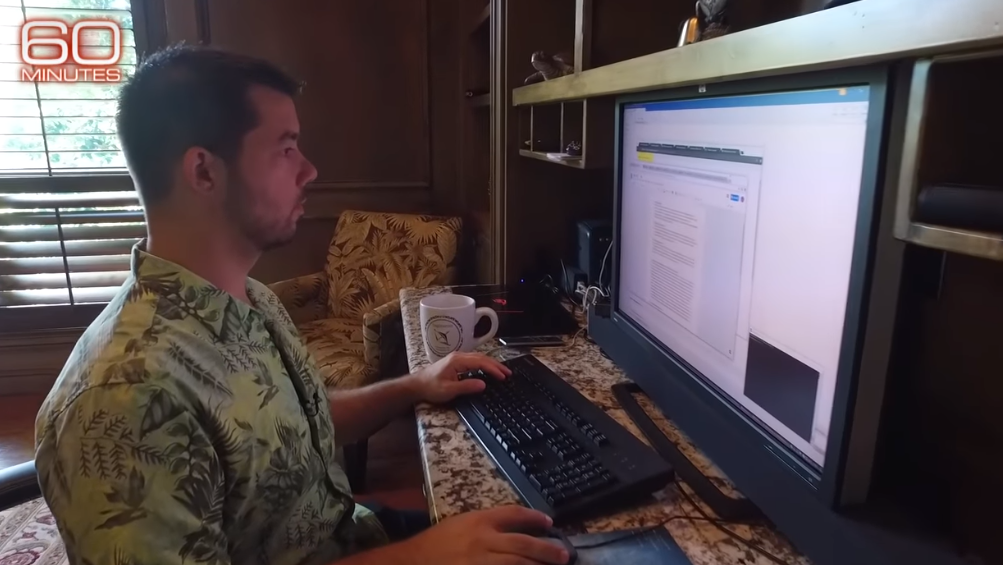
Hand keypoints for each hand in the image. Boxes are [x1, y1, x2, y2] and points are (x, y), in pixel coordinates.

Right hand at [402, 506, 569, 564]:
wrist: (411, 563)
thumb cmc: (435, 544)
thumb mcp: (460, 525)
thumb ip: (486, 526)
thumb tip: (515, 532)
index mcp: (478, 521)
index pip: (513, 514)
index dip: (534, 518)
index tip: (549, 524)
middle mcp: (483, 541)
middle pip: (522, 544)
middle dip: (546, 550)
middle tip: (564, 555)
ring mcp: (481, 563)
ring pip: (517, 564)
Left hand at [412, 351, 511, 403]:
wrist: (416, 385)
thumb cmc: (430, 388)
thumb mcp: (449, 390)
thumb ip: (466, 387)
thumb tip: (483, 384)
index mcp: (458, 361)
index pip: (480, 362)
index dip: (493, 369)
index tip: (503, 377)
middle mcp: (459, 356)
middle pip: (482, 358)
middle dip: (496, 365)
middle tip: (508, 373)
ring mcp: (457, 358)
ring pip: (478, 358)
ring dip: (491, 364)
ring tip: (502, 371)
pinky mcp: (456, 362)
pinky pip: (474, 360)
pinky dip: (484, 364)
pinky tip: (488, 369)